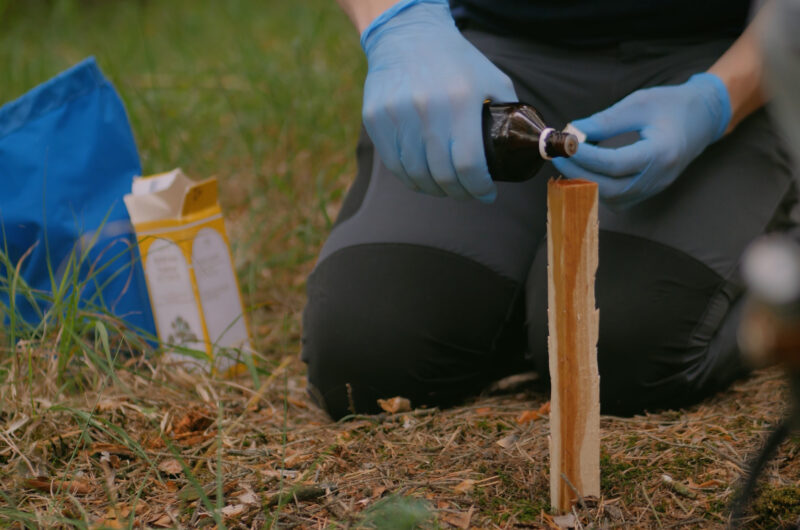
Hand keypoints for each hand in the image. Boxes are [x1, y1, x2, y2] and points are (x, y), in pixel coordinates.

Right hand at [360, 0, 516, 201]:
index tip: (486, 193)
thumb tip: (526, 145)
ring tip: (445, 188)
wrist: (407, 35)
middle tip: (467, 192)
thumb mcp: (492, 79)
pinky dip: (410, 178)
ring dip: (434, 189)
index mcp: (460, 101)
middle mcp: (426, 108)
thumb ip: (509, 113)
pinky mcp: (375, 118)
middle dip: (459, 192)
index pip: (468, 164)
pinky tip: (422, 178)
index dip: (479, 188)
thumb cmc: (455, 60)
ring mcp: (396, 114)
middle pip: (441, 174)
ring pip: (414, 173)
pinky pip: (393, 163)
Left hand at [553, 73, 730, 208]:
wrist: (702, 119)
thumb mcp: (639, 103)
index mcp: (661, 153)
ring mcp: (654, 188)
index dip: (585, 156)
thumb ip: (606, 120)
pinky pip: (617, 198)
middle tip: (558, 154)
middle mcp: (659, 177)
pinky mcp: (647, 191)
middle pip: (611, 188)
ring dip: (586, 181)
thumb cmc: (673, 106)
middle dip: (579, 172)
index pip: (614, 163)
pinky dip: (597, 186)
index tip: (564, 144)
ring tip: (569, 160)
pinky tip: (585, 169)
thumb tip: (573, 131)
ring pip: (612, 198)